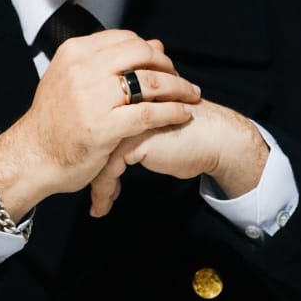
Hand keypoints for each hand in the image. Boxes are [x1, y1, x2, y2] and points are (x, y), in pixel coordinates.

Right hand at [0, 31, 201, 219]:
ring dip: (177, 87)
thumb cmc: (54, 122)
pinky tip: (183, 115)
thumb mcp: (72, 79)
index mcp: (74, 53)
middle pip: (141, 53)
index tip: (163, 64)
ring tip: (191, 95)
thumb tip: (154, 43)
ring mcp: (93, 98)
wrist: (33, 157)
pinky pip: (148, 113)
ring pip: (149, 81)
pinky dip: (171, 112)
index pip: (125, 39)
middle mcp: (82, 69)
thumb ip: (108, 61)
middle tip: (180, 79)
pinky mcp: (104, 126)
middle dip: (167, 65)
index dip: (150, 50)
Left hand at [88, 98, 268, 217]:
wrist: (217, 138)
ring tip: (99, 204)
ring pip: (96, 155)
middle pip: (89, 138)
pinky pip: (108, 169)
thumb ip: (131, 129)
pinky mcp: (135, 139)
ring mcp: (126, 119)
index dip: (86, 150)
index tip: (84, 174)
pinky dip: (104, 191)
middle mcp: (122, 104)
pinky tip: (105, 205)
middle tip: (84, 190)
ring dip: (95, 184)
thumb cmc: (189, 134)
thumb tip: (112, 154)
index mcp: (125, 96)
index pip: (91, 123)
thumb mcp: (153, 125)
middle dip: (85, 169)